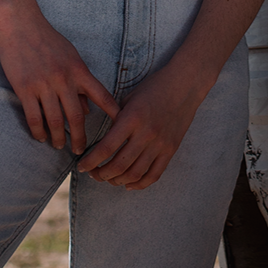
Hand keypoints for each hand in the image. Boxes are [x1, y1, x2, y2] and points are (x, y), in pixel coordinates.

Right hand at [0, 16, 118, 154]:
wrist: (23, 26)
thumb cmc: (50, 41)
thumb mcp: (72, 57)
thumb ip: (81, 82)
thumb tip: (89, 109)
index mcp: (79, 70)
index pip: (101, 94)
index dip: (112, 112)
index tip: (120, 126)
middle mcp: (64, 79)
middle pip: (76, 115)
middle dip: (80, 136)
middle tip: (80, 151)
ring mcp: (44, 85)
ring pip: (55, 120)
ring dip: (58, 137)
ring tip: (59, 146)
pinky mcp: (25, 89)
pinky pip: (34, 117)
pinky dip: (38, 131)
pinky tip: (40, 137)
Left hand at [76, 63, 212, 190]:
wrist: (186, 83)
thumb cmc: (155, 87)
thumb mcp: (130, 99)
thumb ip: (117, 119)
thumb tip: (103, 139)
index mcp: (133, 118)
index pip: (106, 148)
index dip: (90, 161)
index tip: (81, 166)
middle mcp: (147, 134)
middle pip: (118, 166)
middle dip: (100, 174)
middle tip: (93, 173)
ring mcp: (160, 143)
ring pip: (134, 174)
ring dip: (117, 181)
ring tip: (109, 178)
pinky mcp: (171, 149)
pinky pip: (154, 175)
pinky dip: (139, 184)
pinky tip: (129, 183)